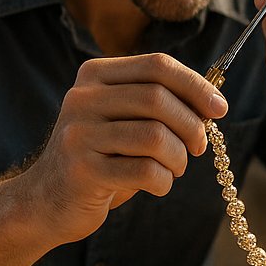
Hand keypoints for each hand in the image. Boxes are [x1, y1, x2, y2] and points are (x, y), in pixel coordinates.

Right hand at [24, 54, 227, 242]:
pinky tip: (157, 185)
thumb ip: (155, 102)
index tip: (219, 109)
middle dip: (191, 126)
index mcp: (94, 76)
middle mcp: (82, 99)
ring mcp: (79, 134)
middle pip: (158, 99)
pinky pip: (145, 171)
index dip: (196, 85)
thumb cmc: (99, 157)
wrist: (47, 199)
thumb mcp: (120, 118)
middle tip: (199, 147)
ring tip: (174, 169)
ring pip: (155, 136)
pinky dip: (163, 182)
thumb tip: (212, 100)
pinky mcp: (83, 170)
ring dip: (179, 158)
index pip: (157, 65)